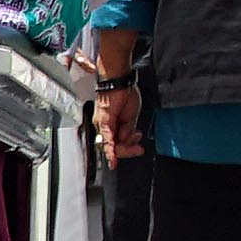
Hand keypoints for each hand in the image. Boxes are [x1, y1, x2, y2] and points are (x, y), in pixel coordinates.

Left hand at [87, 26, 147, 161]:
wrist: (120, 80)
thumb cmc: (125, 93)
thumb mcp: (131, 117)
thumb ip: (128, 130)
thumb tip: (127, 140)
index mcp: (111, 126)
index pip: (117, 144)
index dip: (128, 150)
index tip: (138, 150)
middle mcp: (104, 127)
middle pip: (114, 147)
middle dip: (128, 150)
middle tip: (139, 148)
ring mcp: (102, 125)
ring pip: (112, 145)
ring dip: (125, 147)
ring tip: (136, 139)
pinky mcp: (104, 121)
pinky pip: (107, 139)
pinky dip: (110, 150)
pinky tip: (113, 159)